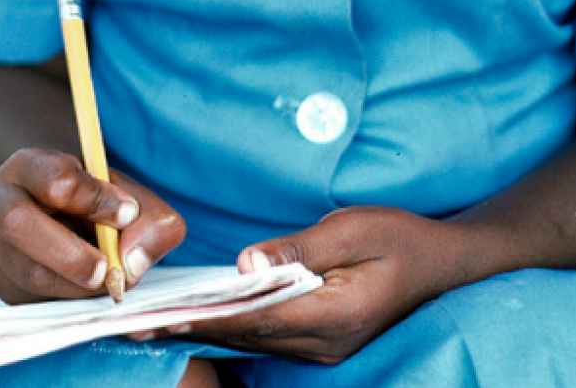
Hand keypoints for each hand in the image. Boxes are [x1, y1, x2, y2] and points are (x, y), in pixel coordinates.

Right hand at [0, 148, 185, 303]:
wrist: (54, 205)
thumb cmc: (94, 196)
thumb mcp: (124, 192)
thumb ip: (148, 216)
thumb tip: (133, 263)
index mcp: (28, 165)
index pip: (56, 179)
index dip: (95, 198)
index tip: (128, 212)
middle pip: (19, 224)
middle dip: (69, 254)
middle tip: (108, 269)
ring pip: (25, 272)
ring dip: (74, 284)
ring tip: (108, 279)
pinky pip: (31, 299)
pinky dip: (67, 298)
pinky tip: (87, 288)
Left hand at [141, 206, 457, 364]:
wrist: (440, 263)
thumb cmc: (399, 237)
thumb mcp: (353, 229)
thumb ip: (300, 249)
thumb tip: (245, 262)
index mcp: (334, 315)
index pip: (256, 319)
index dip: (205, 318)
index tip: (160, 316)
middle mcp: (324, 342)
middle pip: (246, 337)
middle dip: (190, 329)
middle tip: (135, 324)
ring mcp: (324, 347)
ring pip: (253, 341)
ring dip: (205, 330)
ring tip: (153, 322)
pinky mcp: (321, 339)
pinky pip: (267, 336)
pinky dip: (231, 326)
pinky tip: (200, 316)